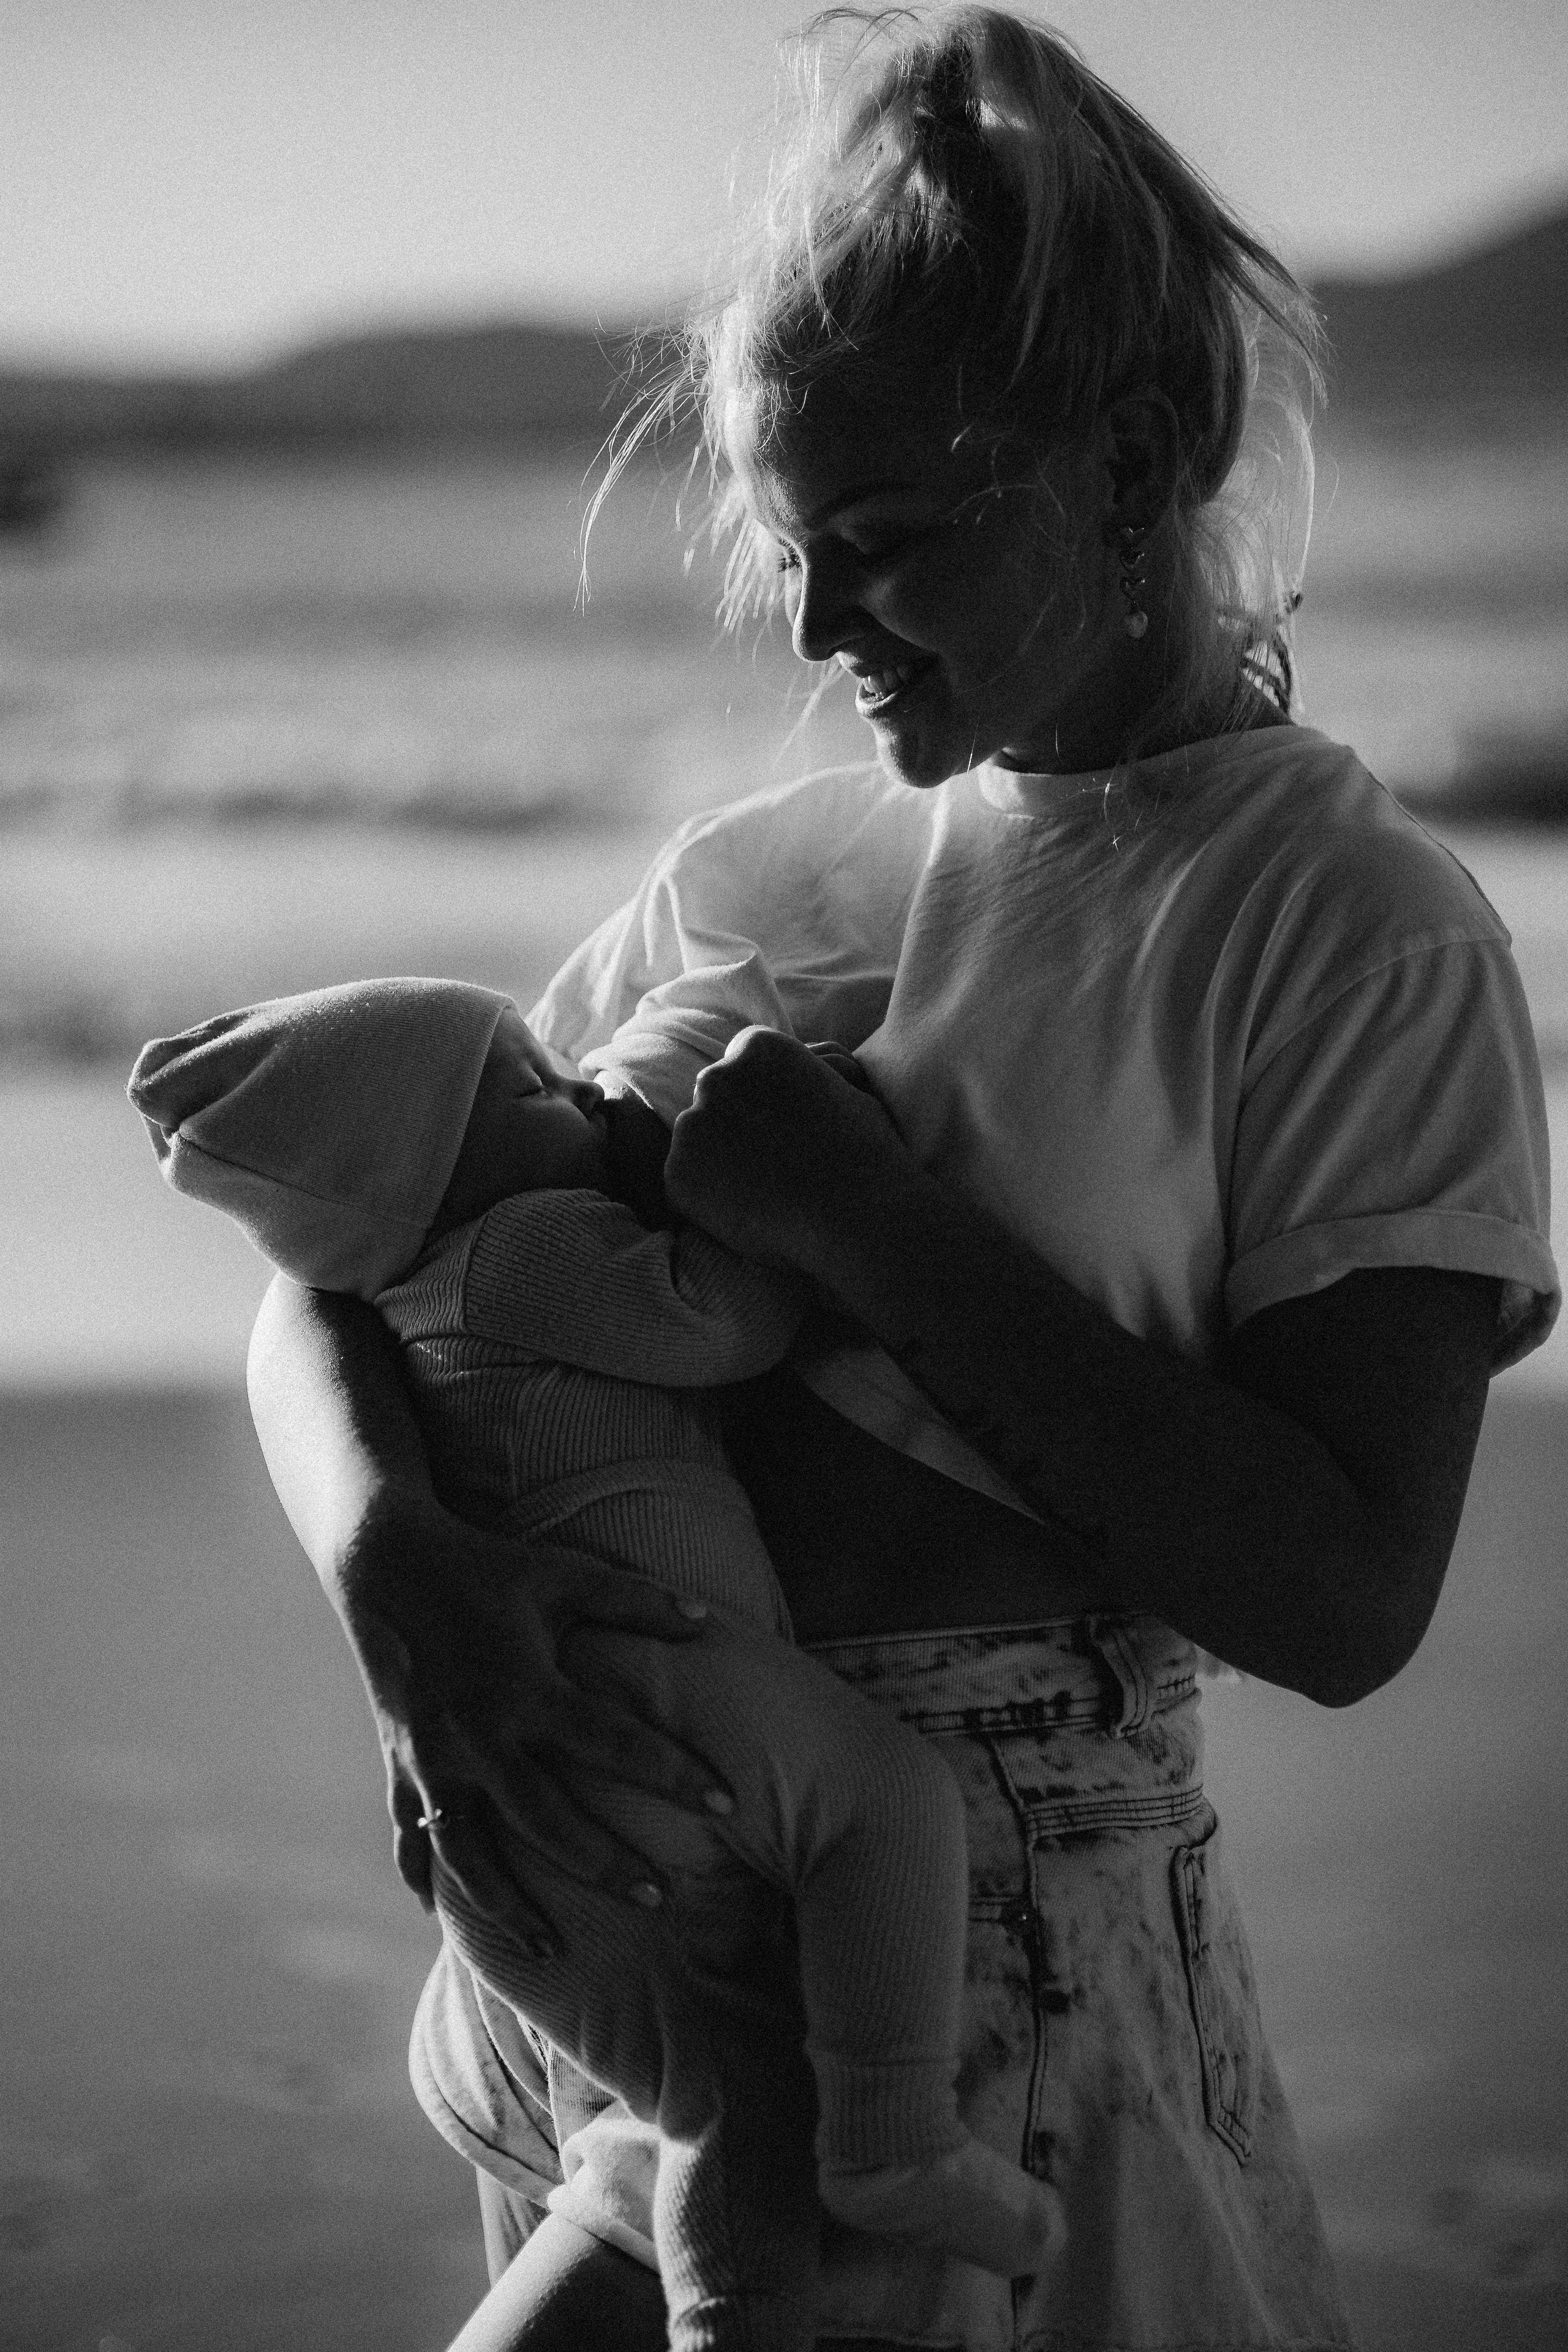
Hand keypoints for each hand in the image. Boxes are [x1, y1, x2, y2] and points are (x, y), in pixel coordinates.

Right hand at [345, 1501, 731, 1948]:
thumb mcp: (565, 1574)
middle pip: (549, 1823)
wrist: (384, 1564)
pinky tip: (437, 1914)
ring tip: (553, 1950)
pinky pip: (409, 1836)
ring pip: (471, 1856)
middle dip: (605, 1866)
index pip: (617, 1743)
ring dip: (509, 1908)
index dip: (676, 1774)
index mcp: (527, 1690)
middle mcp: (480, 1737)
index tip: (728, 1803)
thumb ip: (636, 1600)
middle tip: (659, 1899)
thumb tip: (708, 1623)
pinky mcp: (399, 1765)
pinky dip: (423, 1877)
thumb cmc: (488, 1567)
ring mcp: (433, 1760)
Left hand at [665, 1026, 902, 1273]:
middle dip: (732, 1125)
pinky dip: (707, 1200)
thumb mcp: (847, 1086)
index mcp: (758, 1047)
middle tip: (770, 1164)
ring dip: (718, 1161)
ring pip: (697, 1140)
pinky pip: (684, 1183)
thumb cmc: (867, 1152)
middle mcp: (716, 1077)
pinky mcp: (677, 1172)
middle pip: (714, 1098)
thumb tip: (805, 1061)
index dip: (759, 1098)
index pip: (740, 1065)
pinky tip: (749, 1212)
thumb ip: (808, 1072)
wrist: (858, 1215)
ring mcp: (692, 1124)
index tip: (778, 1128)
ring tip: (764, 1192)